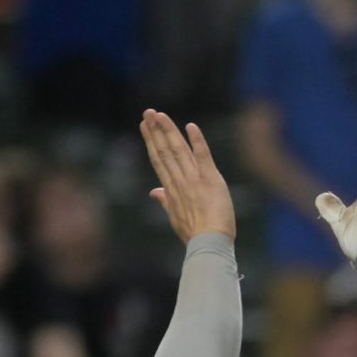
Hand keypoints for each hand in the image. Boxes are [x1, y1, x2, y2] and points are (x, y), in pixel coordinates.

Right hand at [141, 109, 236, 243]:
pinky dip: (197, 141)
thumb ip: (165, 200)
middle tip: (148, 112)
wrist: (209, 244)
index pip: (159, 159)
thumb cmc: (194, 234)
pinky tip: (191, 126)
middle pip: (165, 150)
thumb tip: (154, 191)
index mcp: (171, 189)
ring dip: (169, 130)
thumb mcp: (175, 217)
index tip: (145, 126)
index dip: (151, 141)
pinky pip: (203, 156)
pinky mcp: (211, 180)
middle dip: (156, 130)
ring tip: (159, 114)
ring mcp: (194, 179)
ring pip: (178, 149)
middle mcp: (180, 181)